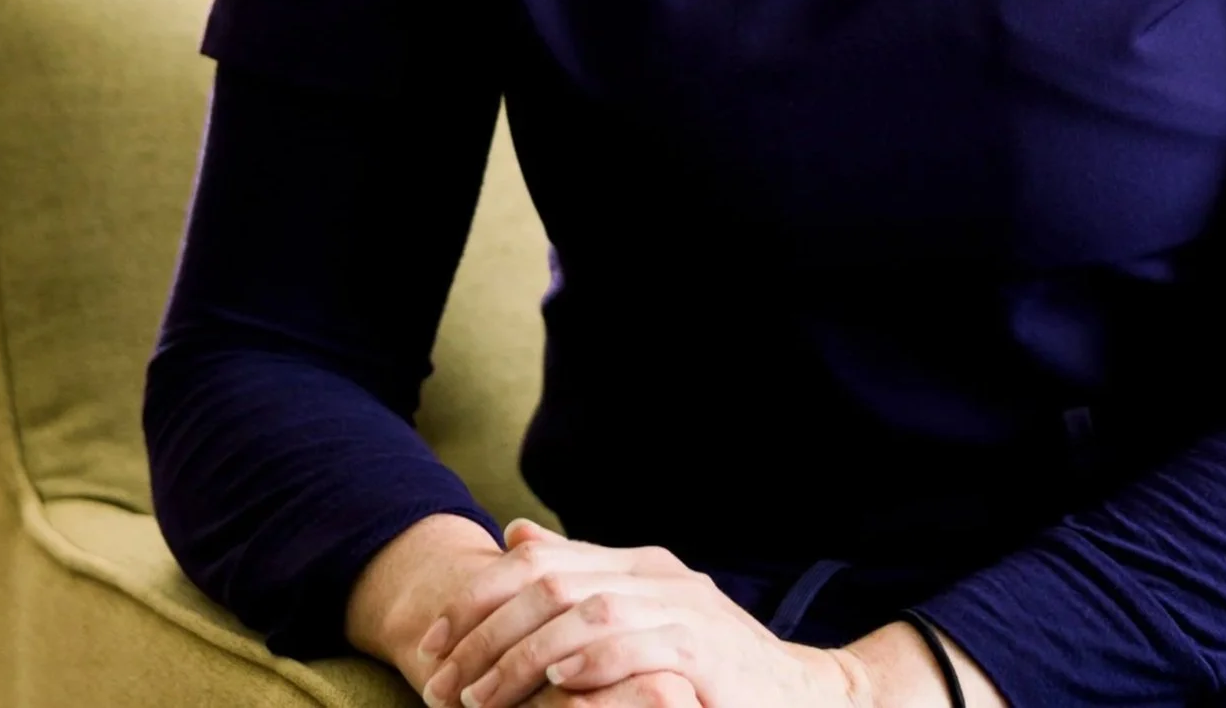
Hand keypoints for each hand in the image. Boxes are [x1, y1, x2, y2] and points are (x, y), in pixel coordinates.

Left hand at [419, 518, 854, 707]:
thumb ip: (583, 575)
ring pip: (590, 615)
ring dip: (525, 657)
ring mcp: (687, 614)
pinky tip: (559, 683)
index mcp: (638, 564)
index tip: (428, 647)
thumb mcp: (641, 612)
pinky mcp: (708, 657)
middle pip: (554, 584)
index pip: (540, 562)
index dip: (476, 600)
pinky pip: (643, 650)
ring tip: (480, 699)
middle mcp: (659, 578)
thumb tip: (515, 534)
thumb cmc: (708, 661)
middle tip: (440, 685)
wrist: (797, 695)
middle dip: (486, 634)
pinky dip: (595, 663)